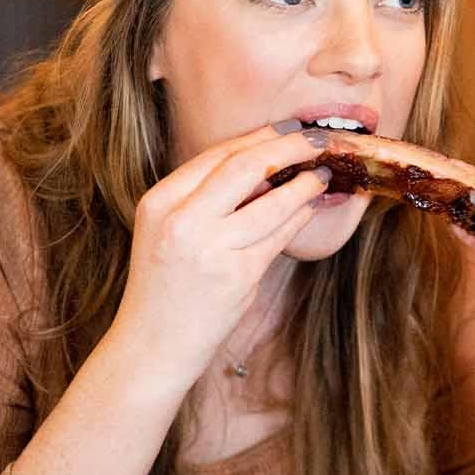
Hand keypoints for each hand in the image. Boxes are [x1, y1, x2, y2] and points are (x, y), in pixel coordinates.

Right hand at [106, 121, 329, 389]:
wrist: (151, 347)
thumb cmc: (165, 288)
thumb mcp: (167, 232)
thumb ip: (205, 199)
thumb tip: (265, 166)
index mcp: (159, 202)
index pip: (217, 155)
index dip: (260, 137)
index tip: (290, 128)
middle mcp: (181, 220)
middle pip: (245, 166)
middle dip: (288, 147)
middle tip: (318, 139)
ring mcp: (209, 249)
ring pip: (271, 202)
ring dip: (304, 183)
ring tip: (324, 173)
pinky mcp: (236, 277)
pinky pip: (278, 236)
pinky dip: (299, 217)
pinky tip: (311, 206)